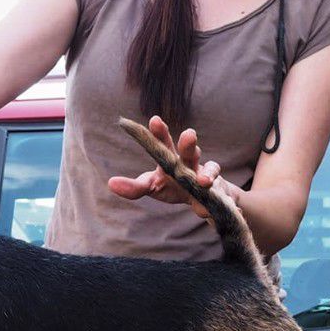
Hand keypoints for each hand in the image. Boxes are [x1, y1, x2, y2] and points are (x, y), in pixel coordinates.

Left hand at [108, 115, 228, 219]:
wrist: (201, 199)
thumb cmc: (172, 186)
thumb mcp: (151, 186)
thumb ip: (133, 187)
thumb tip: (111, 183)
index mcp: (171, 158)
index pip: (164, 142)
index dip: (160, 132)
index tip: (154, 120)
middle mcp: (189, 161)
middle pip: (189, 149)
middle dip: (189, 143)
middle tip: (189, 134)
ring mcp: (205, 175)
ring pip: (209, 169)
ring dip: (207, 173)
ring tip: (203, 181)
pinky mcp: (217, 191)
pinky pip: (216, 194)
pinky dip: (209, 202)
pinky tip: (202, 210)